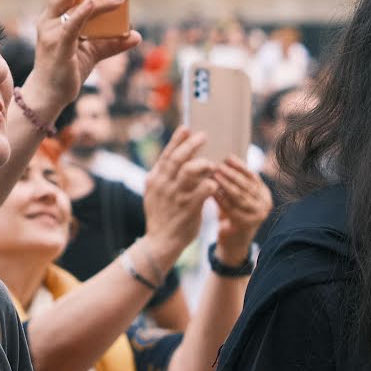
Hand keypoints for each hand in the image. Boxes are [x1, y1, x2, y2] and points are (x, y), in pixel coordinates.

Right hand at [21, 0, 141, 125]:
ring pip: (68, 2)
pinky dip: (83, 11)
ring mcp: (52, 32)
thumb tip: (135, 35)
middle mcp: (50, 21)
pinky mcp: (59, 45)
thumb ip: (111, 42)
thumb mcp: (92, 53)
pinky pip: (72, 24)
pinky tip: (93, 1)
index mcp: (54, 19)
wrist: (51, 95)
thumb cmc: (66, 70)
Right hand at [142, 129, 214, 258]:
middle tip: (204, 136)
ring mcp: (175, 196)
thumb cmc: (162, 216)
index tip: (186, 128)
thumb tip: (178, 158)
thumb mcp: (156, 193)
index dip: (177, 140)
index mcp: (155, 179)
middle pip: (178, 158)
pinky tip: (215, 183)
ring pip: (190, 171)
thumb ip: (165, 176)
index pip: (167, 155)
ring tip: (211, 163)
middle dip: (192, 145)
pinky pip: (203, 190)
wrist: (159, 242)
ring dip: (203, 163)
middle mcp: (163, 185)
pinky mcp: (188, 208)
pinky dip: (210, 184)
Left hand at [211, 159, 272, 259]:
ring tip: (213, 175)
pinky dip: (220, 198)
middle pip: (246, 185)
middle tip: (217, 165)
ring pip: (239, 196)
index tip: (227, 157)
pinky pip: (231, 208)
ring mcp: (257, 215)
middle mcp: (264, 204)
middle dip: (231, 174)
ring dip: (225, 184)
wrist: (233, 242)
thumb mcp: (237, 196)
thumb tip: (225, 159)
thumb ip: (235, 181)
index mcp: (264, 194)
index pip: (252, 176)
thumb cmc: (232, 213)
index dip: (240, 166)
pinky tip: (211, 191)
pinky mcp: (246, 225)